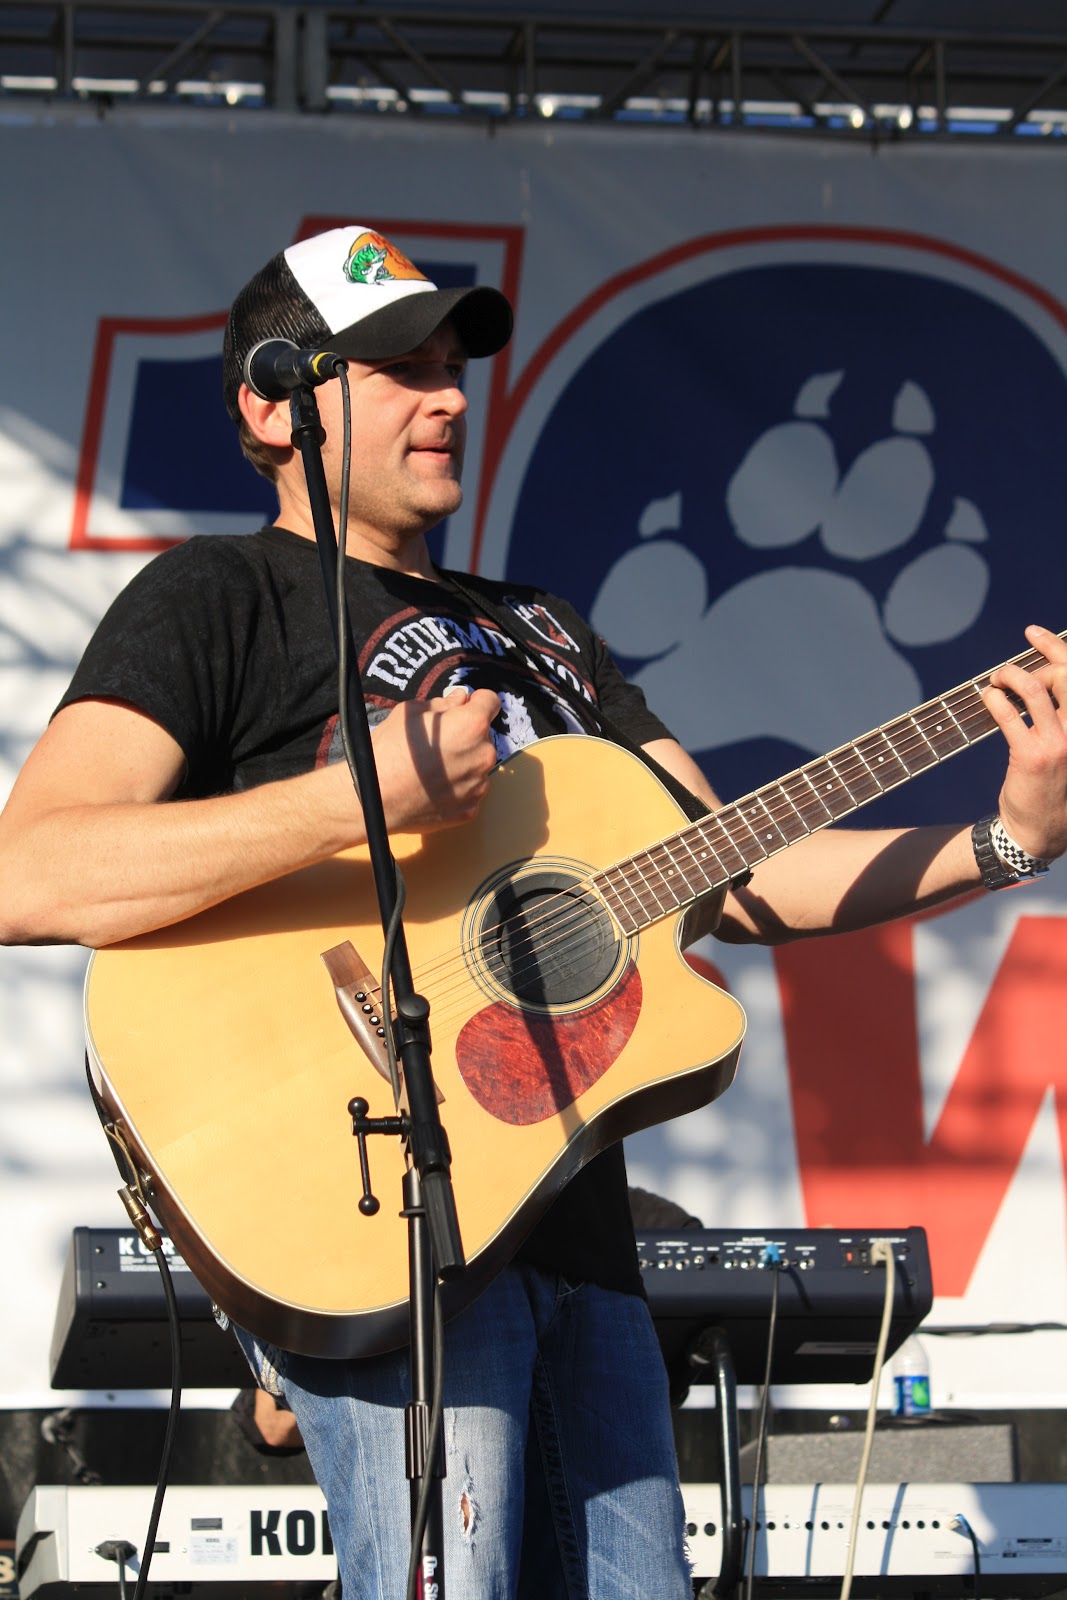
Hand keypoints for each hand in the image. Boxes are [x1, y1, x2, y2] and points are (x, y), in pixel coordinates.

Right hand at [373, 688, 501, 833]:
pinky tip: (433, 787)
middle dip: (466, 736)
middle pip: (483, 737)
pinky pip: (469, 791)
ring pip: (477, 766)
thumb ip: (444, 703)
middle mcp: (483, 755)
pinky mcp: (470, 810)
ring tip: (432, 768)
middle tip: (438, 743)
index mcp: (472, 725)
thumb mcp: (410, 712)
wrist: (374, 798)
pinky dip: (456, 788)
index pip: (491, 702)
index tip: (466, 706)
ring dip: (463, 763)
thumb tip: (461, 699)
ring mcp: (479, 786)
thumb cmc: (389, 751)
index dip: (477, 701)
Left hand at [984, 625, 1066, 860]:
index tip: (1035, 634)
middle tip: (1014, 658)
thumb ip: (1060, 715)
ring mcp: (1060, 743)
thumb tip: (1039, 677)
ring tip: (997, 680)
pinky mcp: (1032, 755)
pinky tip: (988, 698)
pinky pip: (1009, 713)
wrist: (1040, 832)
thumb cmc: (1053, 786)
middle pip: (1064, 673)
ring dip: (1009, 675)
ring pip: (1033, 687)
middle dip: (1038, 655)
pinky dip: (994, 698)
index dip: (1057, 647)